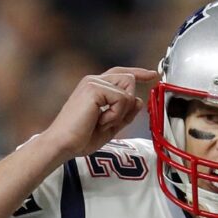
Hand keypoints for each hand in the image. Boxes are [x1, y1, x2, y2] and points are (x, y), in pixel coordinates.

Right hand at [44, 66, 158, 158]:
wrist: (64, 144)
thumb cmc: (81, 138)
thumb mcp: (111, 126)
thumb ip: (126, 113)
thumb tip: (138, 100)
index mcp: (95, 88)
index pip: (121, 74)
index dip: (139, 73)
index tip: (153, 74)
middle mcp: (94, 81)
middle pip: (129, 79)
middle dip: (128, 104)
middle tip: (110, 121)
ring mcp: (93, 83)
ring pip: (128, 91)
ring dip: (121, 112)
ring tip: (102, 121)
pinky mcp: (94, 88)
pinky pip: (122, 99)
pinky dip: (116, 115)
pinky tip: (100, 121)